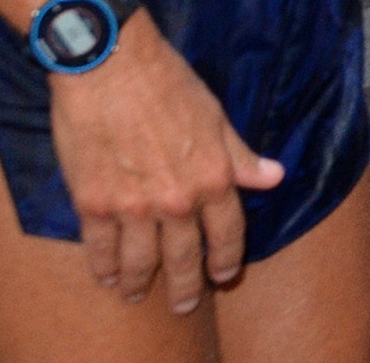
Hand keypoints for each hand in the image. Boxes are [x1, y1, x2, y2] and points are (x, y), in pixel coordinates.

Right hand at [49, 10, 283, 314]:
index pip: (227, 234)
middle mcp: (176, 200)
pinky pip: (101, 250)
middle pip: (183, 260)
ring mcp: (134, 206)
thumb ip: (240, 154)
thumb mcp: (216, 114)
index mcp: (212, 177)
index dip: (226, 260)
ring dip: (141, 284)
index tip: (223, 275)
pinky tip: (106, 276)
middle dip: (186, 288)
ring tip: (138, 294)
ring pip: (141, 263)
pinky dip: (104, 268)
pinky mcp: (95, 204)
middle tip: (186, 305)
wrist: (112, 65)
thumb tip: (274, 176)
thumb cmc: (168, 81)